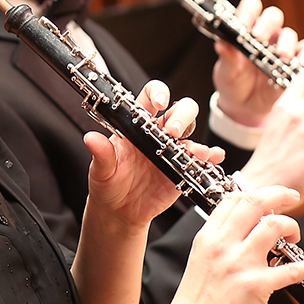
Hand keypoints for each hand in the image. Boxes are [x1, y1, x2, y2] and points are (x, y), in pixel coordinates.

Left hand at [85, 80, 222, 229]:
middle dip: (181, 116)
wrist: (118, 210)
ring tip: (194, 152)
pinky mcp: (183, 168)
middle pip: (179, 110)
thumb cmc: (108, 184)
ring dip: (197, 139)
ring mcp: (172, 150)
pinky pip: (201, 158)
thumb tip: (91, 138)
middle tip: (173, 132)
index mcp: (135, 125)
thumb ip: (101, 154)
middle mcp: (156, 133)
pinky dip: (210, 156)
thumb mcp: (100, 169)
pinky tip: (212, 158)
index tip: (159, 103)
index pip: (150, 97)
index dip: (158, 93)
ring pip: (192, 132)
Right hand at [163, 187, 303, 303]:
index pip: (233, 199)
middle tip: (292, 197)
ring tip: (294, 235)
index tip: (271, 197)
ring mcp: (240, 264)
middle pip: (254, 203)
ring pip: (274, 227)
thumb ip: (219, 241)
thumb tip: (243, 228)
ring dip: (291, 226)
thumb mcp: (200, 259)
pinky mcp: (256, 286)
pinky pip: (290, 269)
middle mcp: (223, 245)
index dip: (257, 192)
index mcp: (208, 237)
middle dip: (279, 194)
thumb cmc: (197, 299)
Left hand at [212, 0, 303, 127]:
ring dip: (286, 43)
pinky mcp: (296, 60)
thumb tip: (221, 44)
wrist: (244, 107)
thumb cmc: (233, 83)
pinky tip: (300, 63)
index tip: (242, 22)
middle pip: (273, 16)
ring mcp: (282, 46)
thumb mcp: (225, 72)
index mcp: (245, 30)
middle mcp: (266, 34)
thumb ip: (227, 57)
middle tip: (259, 37)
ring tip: (280, 57)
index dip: (248, 11)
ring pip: (290, 33)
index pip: (250, 8)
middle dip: (267, 23)